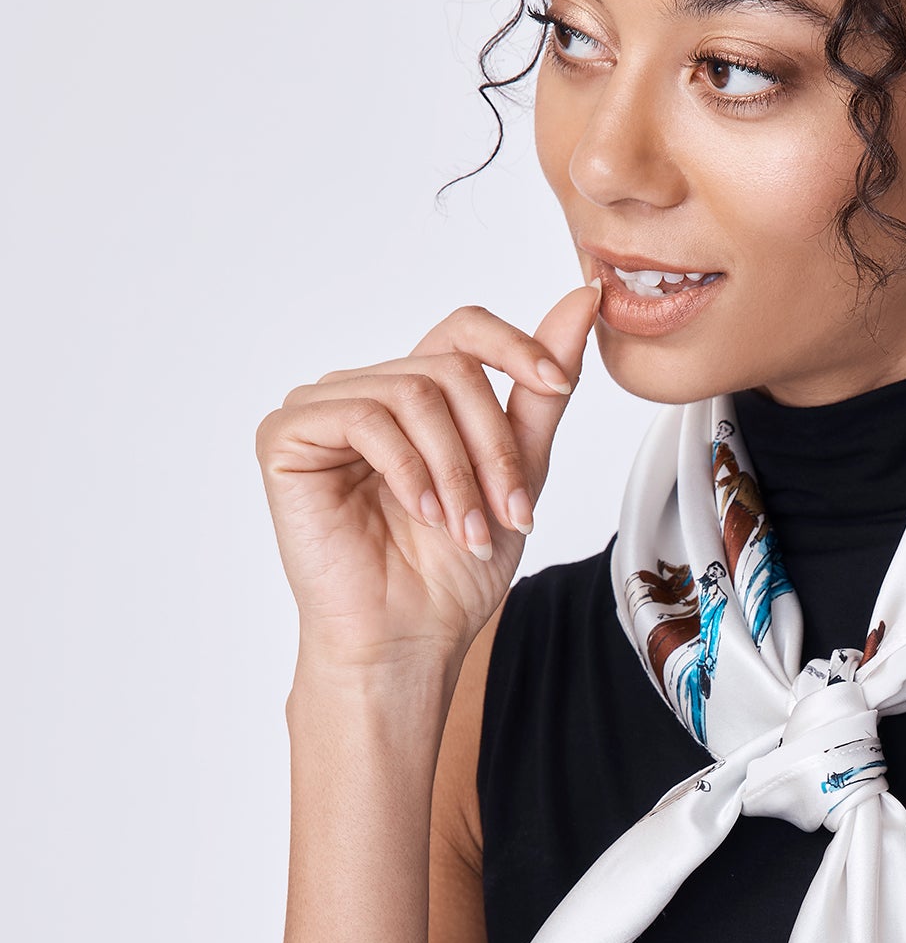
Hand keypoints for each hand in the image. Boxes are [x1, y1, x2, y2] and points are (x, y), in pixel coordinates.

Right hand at [257, 285, 598, 674]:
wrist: (409, 640)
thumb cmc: (452, 573)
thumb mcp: (518, 471)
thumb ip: (540, 391)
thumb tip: (581, 302)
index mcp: (415, 397)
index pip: (464, 330)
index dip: (515, 345)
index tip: (556, 382)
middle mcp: (366, 392)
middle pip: (450, 370)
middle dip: (494, 447)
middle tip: (512, 512)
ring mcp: (322, 410)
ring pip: (416, 393)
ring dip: (458, 470)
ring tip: (467, 530)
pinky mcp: (286, 436)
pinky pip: (364, 416)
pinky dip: (408, 469)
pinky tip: (421, 514)